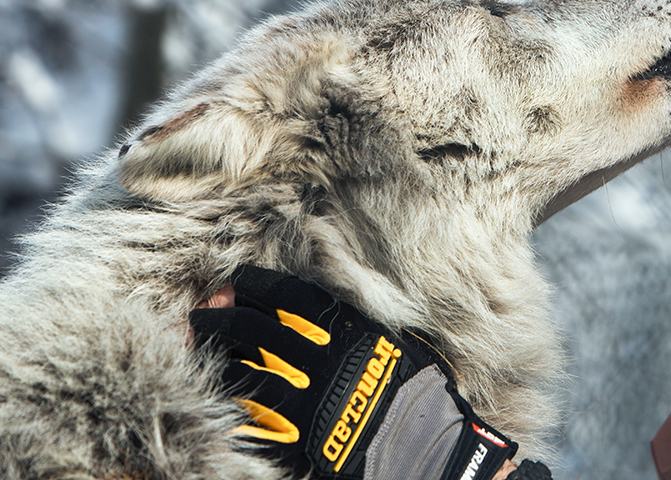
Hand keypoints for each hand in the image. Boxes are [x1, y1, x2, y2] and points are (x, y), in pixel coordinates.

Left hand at [190, 265, 542, 479]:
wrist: (421, 441)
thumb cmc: (417, 386)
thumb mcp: (396, 339)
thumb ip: (359, 323)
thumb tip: (330, 313)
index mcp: (344, 329)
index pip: (288, 295)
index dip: (257, 283)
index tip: (238, 280)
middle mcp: (318, 358)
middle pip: (254, 328)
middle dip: (220, 318)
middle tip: (200, 314)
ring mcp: (303, 397)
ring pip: (244, 370)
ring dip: (215, 357)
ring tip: (198, 349)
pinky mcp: (297, 435)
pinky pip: (252, 419)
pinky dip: (230, 406)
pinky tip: (216, 396)